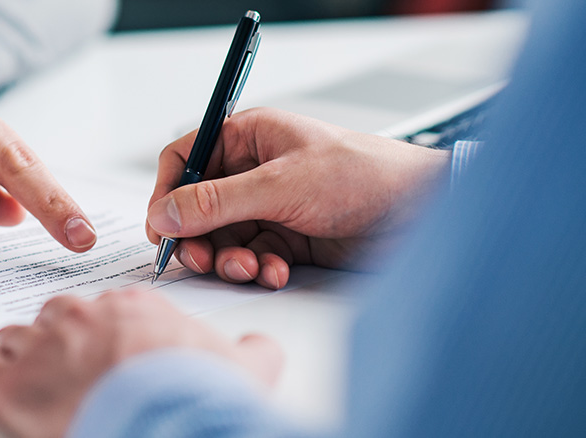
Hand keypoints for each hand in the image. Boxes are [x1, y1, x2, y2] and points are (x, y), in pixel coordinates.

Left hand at [0, 289, 283, 437]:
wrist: (165, 428)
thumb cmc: (197, 397)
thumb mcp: (248, 369)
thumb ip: (251, 349)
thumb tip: (259, 346)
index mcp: (131, 308)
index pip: (105, 307)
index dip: (104, 333)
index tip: (106, 350)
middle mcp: (81, 317)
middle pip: (58, 317)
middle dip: (60, 340)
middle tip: (68, 368)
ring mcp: (41, 346)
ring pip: (15, 336)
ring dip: (18, 354)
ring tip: (26, 377)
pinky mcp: (7, 383)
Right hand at [147, 108, 450, 288]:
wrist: (423, 211)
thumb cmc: (366, 175)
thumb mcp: (282, 185)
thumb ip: (217, 201)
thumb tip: (166, 213)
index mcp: (248, 137)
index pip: (185, 158)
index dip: (167, 192)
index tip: (162, 227)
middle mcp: (254, 170)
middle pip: (198, 207)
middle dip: (198, 238)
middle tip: (201, 260)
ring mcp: (270, 206)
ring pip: (222, 238)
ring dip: (230, 259)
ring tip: (250, 268)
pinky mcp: (287, 238)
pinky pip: (252, 257)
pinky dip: (259, 268)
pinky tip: (277, 270)